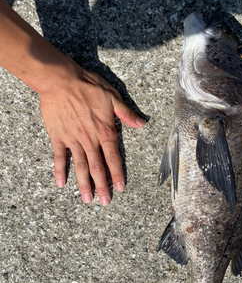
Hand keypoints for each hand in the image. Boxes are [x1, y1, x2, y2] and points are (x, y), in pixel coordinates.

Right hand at [39, 67, 145, 204]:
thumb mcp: (113, 97)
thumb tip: (142, 124)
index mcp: (104, 131)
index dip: (117, 174)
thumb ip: (127, 114)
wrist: (60, 81)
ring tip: (87, 199)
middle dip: (102, 186)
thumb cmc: (88, 86)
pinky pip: (60, 157)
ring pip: (80, 166)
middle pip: (97, 168)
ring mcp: (73, 140)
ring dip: (84, 184)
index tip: (120, 188)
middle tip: (105, 202)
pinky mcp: (58, 137)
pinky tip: (61, 184)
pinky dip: (60, 170)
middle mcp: (89, 140)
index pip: (113, 158)